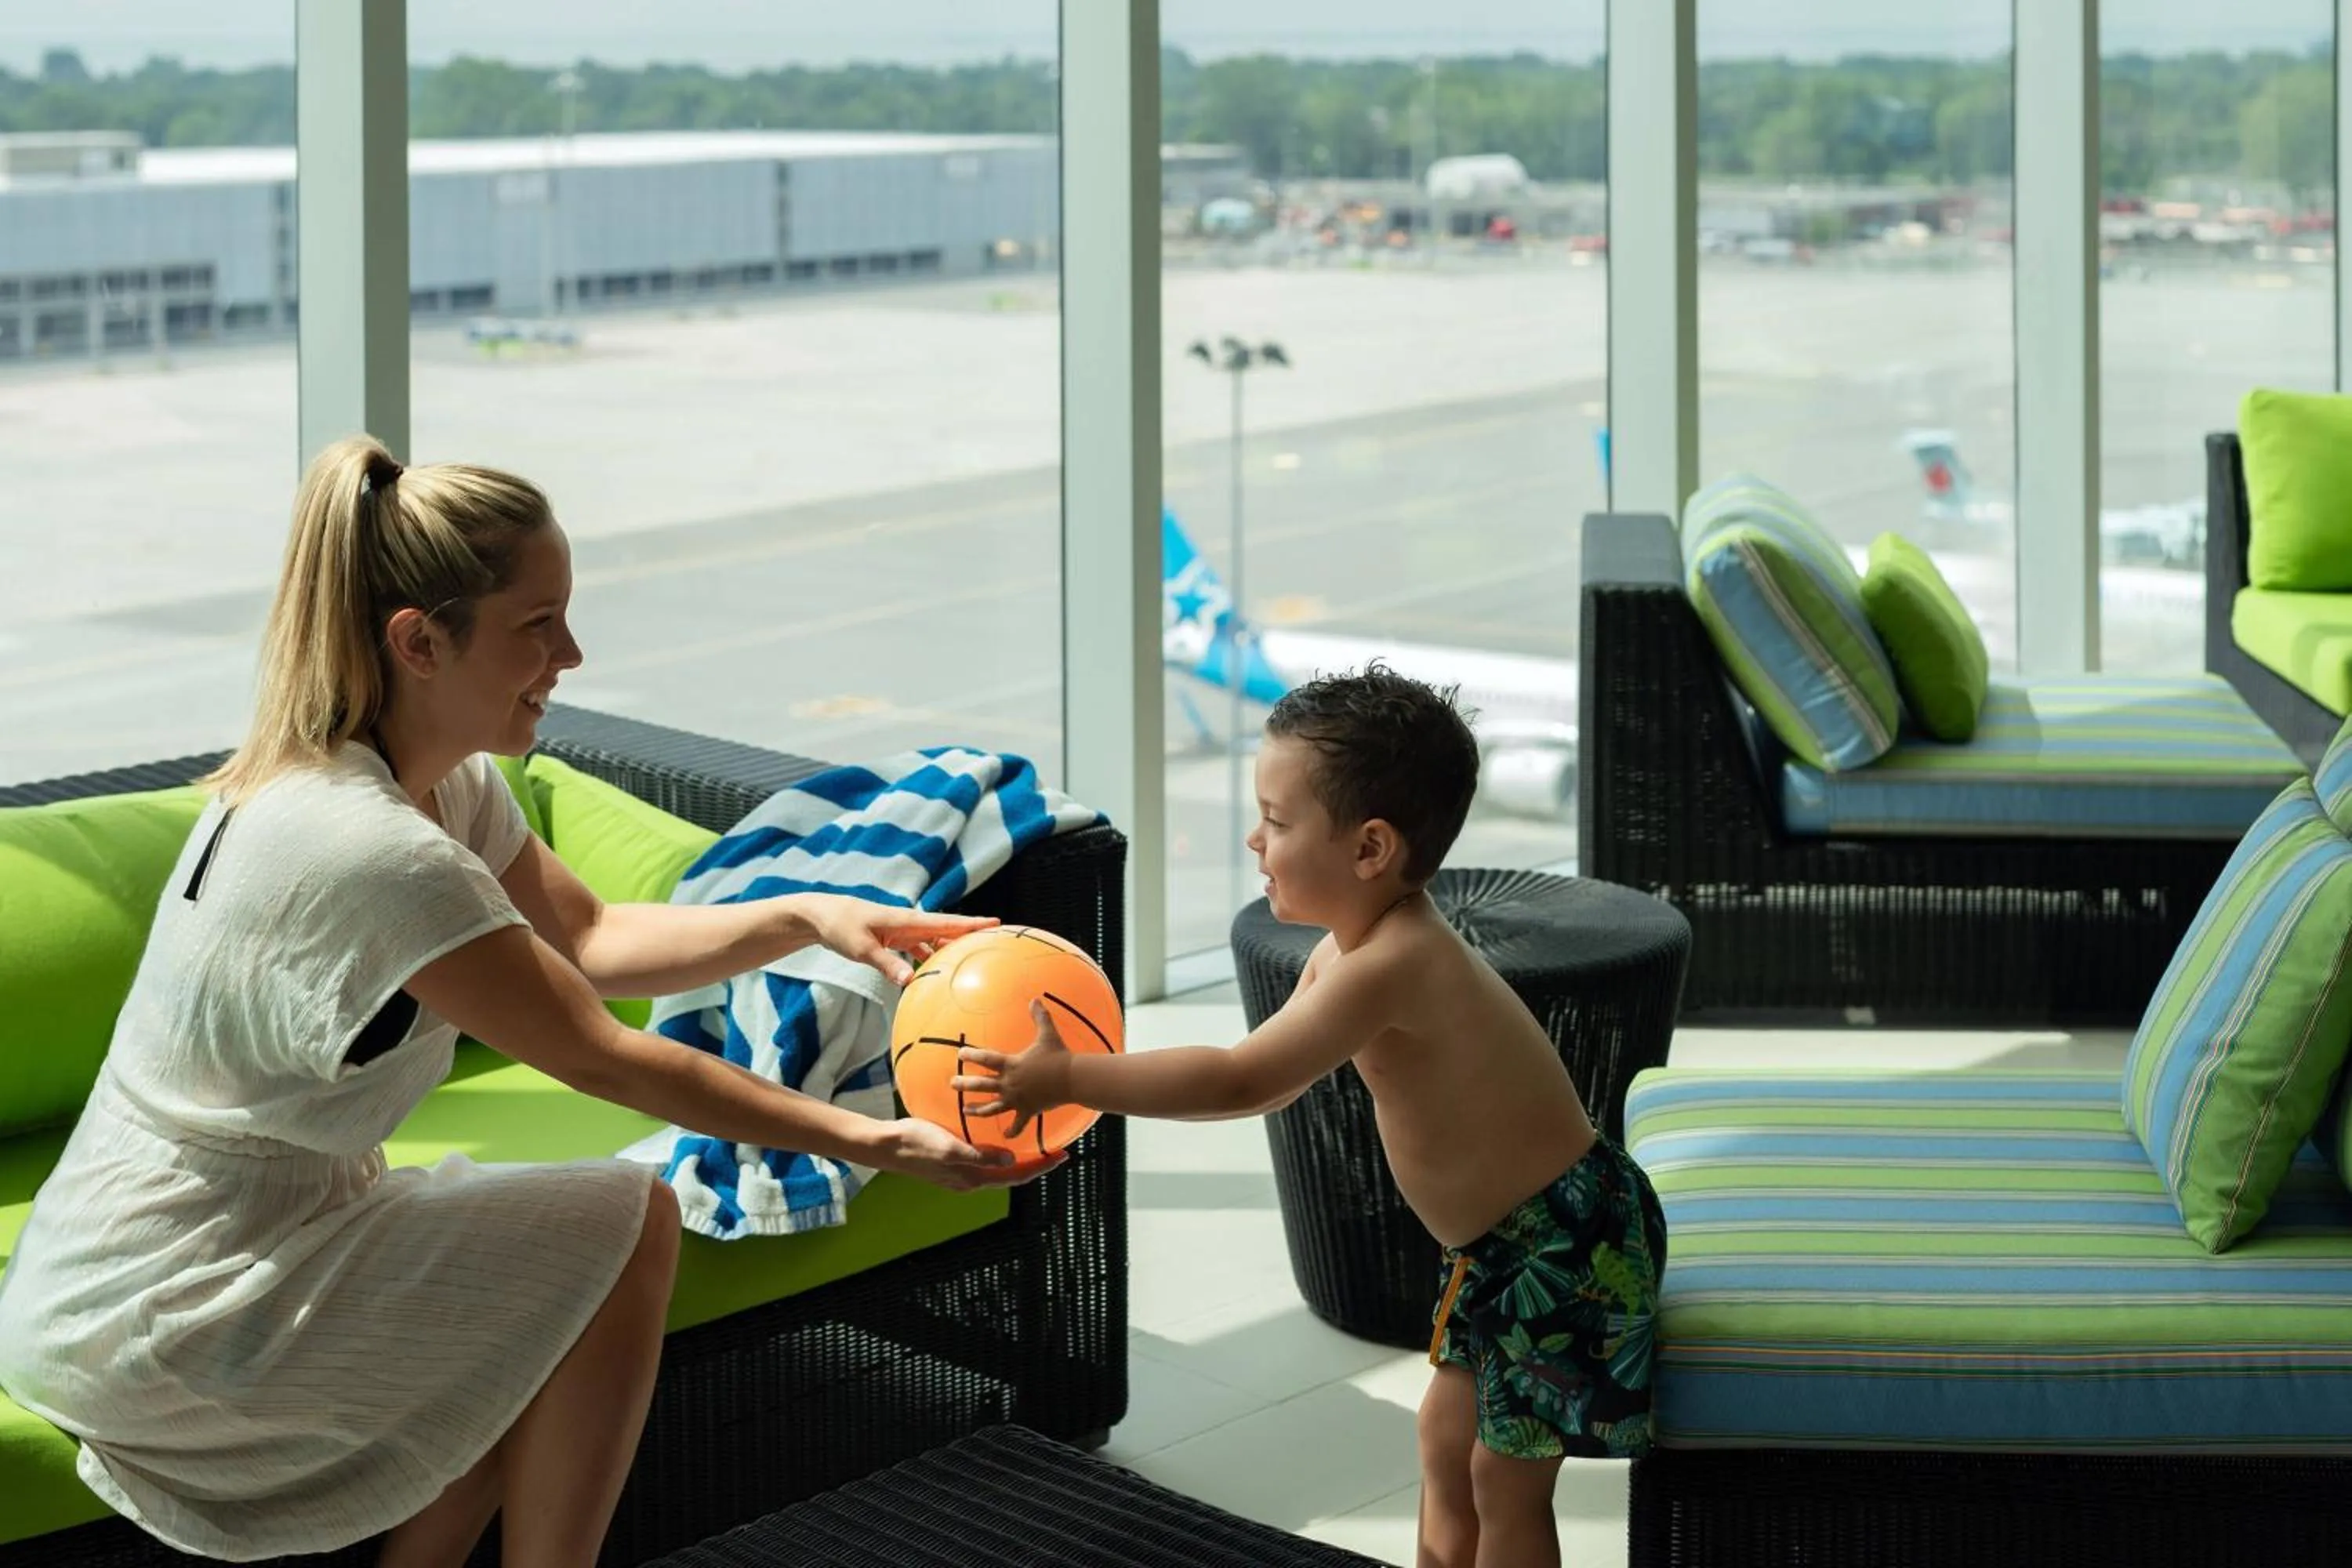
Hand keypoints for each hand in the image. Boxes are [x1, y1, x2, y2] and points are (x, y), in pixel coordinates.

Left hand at [801, 895, 995, 985]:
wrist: (822, 916)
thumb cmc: (841, 927)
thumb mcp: (862, 949)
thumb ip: (887, 964)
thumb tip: (910, 981)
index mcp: (907, 921)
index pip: (946, 922)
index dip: (972, 924)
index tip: (996, 923)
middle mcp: (910, 924)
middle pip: (947, 930)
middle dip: (971, 935)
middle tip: (997, 942)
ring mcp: (903, 932)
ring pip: (935, 941)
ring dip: (952, 949)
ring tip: (974, 961)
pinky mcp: (894, 940)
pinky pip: (920, 950)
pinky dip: (931, 960)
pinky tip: (937, 974)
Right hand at [873, 1116, 1062, 1190]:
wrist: (887, 1145)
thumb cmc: (917, 1143)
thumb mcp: (950, 1147)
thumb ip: (979, 1155)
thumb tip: (1010, 1160)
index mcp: (973, 1179)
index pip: (1015, 1175)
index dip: (1040, 1167)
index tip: (1061, 1157)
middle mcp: (971, 1180)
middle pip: (1012, 1174)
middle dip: (1036, 1164)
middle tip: (1058, 1151)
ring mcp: (962, 1173)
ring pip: (999, 1169)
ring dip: (1020, 1160)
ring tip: (1038, 1146)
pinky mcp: (954, 1163)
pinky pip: (985, 1161)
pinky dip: (1001, 1154)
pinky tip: (1003, 1140)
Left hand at [950, 1001, 1072, 1139]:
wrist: (1072, 1078)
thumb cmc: (1059, 1055)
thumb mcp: (1048, 1033)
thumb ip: (1039, 1016)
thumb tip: (1035, 998)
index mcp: (1011, 1064)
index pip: (985, 1059)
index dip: (971, 1055)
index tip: (960, 1055)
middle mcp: (1010, 1083)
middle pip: (981, 1085)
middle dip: (964, 1085)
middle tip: (951, 1084)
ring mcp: (1017, 1099)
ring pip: (992, 1107)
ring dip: (978, 1110)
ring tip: (966, 1111)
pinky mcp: (1028, 1111)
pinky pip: (1017, 1124)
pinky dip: (1012, 1131)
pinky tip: (1005, 1135)